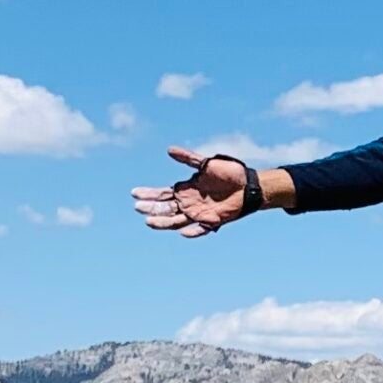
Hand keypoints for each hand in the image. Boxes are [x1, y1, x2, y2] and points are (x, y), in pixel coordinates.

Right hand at [132, 147, 249, 238]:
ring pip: (176, 221)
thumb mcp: (207, 163)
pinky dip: (193, 232)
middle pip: (165, 209)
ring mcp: (199, 214)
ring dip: (163, 222)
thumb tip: (169, 150)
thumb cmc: (229, 172)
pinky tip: (183, 232)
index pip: (162, 194)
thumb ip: (188, 159)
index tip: (134, 193)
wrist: (248, 185)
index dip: (148, 194)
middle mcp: (189, 203)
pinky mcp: (212, 222)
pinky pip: (200, 229)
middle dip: (151, 209)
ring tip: (149, 222)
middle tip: (138, 208)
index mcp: (186, 190)